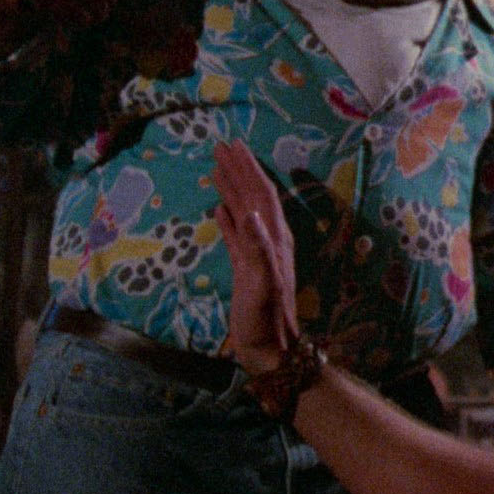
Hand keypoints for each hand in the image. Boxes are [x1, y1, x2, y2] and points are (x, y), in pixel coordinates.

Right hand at [211, 140, 298, 376]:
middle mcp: (269, 239)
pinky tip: (220, 208)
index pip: (261, 193)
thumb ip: (257, 248)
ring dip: (232, 187)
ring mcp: (258, 252)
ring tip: (218, 167)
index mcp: (275, 237)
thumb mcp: (262, 281)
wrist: (269, 348)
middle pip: (254, 194)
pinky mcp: (247, 267)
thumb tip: (252, 212)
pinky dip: (229, 217)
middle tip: (222, 145)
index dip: (248, 168)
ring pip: (244, 210)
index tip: (233, 145)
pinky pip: (237, 234)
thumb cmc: (265, 317)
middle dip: (240, 169)